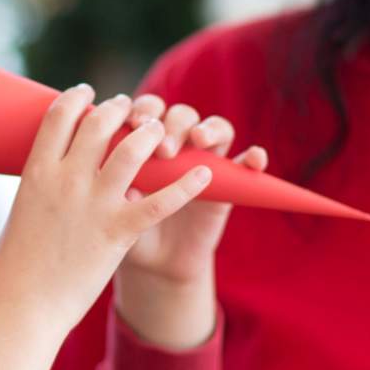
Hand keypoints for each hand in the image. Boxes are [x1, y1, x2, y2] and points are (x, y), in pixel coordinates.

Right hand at [0, 88, 213, 343]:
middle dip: (119, 109)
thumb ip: (41, 184)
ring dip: (150, 133)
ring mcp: (94, 204)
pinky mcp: (118, 231)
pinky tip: (204, 173)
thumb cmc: (15, 264)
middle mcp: (66, 180)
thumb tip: (51, 169)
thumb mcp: (22, 210)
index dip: (78, 98)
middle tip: (131, 108)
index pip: (60, 116)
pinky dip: (187, 185)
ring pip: (133, 150)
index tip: (89, 94)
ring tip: (160, 130)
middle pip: (100, 124)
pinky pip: (162, 201)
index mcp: (37, 171)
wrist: (22, 305)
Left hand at [113, 96, 264, 348]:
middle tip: (163, 149)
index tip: (132, 122)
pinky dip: (254, 157)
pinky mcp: (229, 181)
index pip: (148, 110)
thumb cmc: (124, 224)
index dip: (142, 110)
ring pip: (214, 128)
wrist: (152, 259)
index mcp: (143, 139)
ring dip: (208, 128)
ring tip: (199, 140)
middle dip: (171, 125)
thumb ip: (118, 186)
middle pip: (180, 115)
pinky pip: (246, 163)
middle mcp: (176, 143)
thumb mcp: (115, 205)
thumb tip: (126, 181)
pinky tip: (254, 158)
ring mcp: (204, 159)